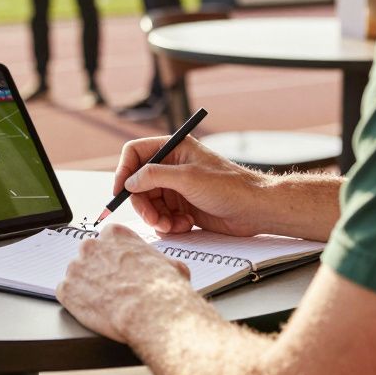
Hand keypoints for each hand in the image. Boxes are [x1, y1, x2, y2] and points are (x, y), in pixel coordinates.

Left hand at [56, 224, 196, 342]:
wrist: (153, 313)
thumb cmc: (164, 289)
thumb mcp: (171, 265)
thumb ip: (157, 261)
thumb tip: (165, 268)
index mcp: (114, 234)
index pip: (108, 240)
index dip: (114, 257)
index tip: (119, 269)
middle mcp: (92, 245)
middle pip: (90, 256)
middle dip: (98, 270)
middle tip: (112, 287)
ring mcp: (76, 267)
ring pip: (77, 275)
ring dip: (87, 286)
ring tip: (104, 301)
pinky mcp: (67, 290)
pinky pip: (67, 294)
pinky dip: (76, 302)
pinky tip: (92, 309)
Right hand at [114, 136, 272, 236]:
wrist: (255, 209)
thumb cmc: (228, 186)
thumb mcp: (187, 177)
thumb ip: (153, 176)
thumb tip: (128, 182)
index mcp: (173, 148)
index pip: (135, 153)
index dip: (124, 171)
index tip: (120, 192)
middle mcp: (172, 166)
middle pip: (138, 183)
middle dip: (142, 203)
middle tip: (152, 219)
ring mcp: (177, 187)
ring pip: (149, 203)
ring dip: (156, 217)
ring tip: (172, 226)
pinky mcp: (183, 206)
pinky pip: (162, 216)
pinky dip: (169, 224)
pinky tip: (185, 225)